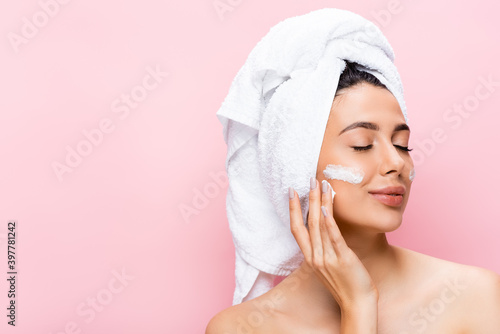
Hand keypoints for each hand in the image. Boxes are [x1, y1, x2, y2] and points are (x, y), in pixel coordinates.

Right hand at [288, 178, 378, 309]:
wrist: (356, 303)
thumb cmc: (344, 283)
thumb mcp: (327, 264)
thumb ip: (322, 247)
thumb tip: (324, 226)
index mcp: (309, 257)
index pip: (296, 229)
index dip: (293, 209)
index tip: (292, 192)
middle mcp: (315, 256)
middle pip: (307, 222)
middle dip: (308, 199)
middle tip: (309, 179)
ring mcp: (327, 258)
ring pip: (320, 226)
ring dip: (320, 203)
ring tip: (322, 185)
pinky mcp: (342, 259)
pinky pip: (333, 237)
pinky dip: (330, 222)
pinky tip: (328, 207)